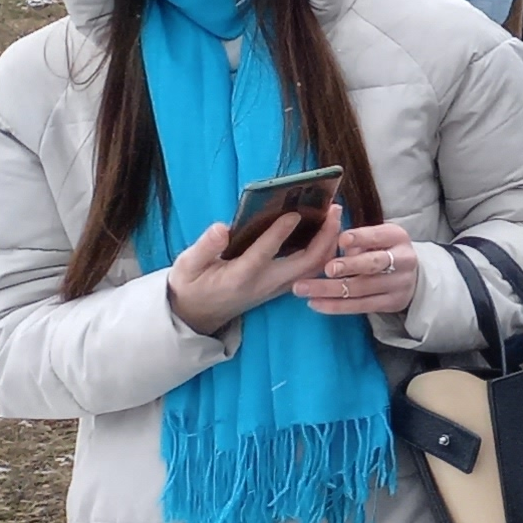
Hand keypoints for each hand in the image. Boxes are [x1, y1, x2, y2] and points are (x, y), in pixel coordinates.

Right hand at [165, 203, 341, 336]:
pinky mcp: (282, 287)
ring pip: (314, 268)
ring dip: (329, 242)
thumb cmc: (191, 285)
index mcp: (239, 277)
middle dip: (325, 236)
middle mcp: (265, 284)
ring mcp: (277, 287)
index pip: (264, 254)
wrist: (196, 314)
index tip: (294, 212)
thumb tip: (222, 228)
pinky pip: (311, 270)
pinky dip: (325, 251)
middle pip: (305, 263)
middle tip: (333, 208)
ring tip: (335, 214)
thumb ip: (204, 247)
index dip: (280, 233)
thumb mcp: (187, 266)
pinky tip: (329, 231)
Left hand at [297, 216, 422, 320]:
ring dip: (330, 289)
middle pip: (374, 264)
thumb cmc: (382, 250)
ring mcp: (399, 284)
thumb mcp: (375, 237)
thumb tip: (331, 241)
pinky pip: (360, 306)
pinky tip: (315, 303)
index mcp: (397, 237)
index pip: (379, 236)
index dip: (361, 238)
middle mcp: (404, 260)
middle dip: (350, 266)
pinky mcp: (392, 304)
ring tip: (302, 288)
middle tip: (327, 269)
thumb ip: (356, 239)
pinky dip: (336, 306)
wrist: (408, 276)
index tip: (341, 240)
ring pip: (362, 288)